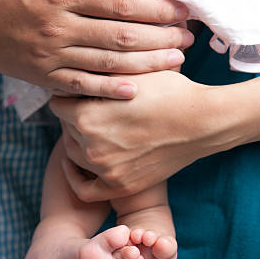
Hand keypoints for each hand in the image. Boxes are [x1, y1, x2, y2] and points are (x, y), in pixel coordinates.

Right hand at [0, 0, 193, 98]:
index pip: (121, 4)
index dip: (157, 9)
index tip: (181, 11)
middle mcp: (61, 29)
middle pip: (123, 36)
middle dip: (162, 38)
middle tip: (189, 39)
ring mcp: (53, 57)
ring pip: (109, 64)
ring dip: (147, 64)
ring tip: (176, 61)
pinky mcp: (45, 77)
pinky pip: (83, 86)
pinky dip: (110, 90)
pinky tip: (136, 90)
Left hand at [50, 70, 233, 200]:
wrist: (202, 122)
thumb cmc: (168, 90)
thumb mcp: (128, 71)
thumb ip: (96, 74)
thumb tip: (72, 69)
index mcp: (86, 116)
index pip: (58, 103)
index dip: (69, 93)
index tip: (82, 91)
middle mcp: (90, 146)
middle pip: (65, 128)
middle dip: (75, 115)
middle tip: (94, 107)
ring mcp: (104, 170)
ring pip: (73, 153)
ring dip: (78, 140)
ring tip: (95, 127)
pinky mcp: (119, 186)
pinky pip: (83, 188)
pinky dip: (75, 176)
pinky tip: (76, 164)